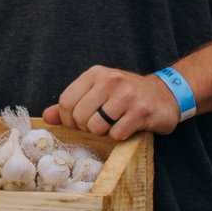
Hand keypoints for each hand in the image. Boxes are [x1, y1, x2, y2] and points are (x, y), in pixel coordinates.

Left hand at [43, 66, 181, 140]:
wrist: (164, 95)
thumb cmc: (125, 96)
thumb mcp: (97, 93)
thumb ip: (71, 104)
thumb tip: (46, 116)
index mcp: (95, 74)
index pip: (66, 101)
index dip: (69, 119)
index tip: (81, 121)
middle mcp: (111, 80)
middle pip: (79, 116)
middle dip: (87, 127)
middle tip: (101, 124)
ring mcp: (127, 95)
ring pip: (96, 127)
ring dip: (104, 132)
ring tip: (115, 123)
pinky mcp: (141, 111)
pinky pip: (116, 134)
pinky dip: (119, 136)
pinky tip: (128, 127)